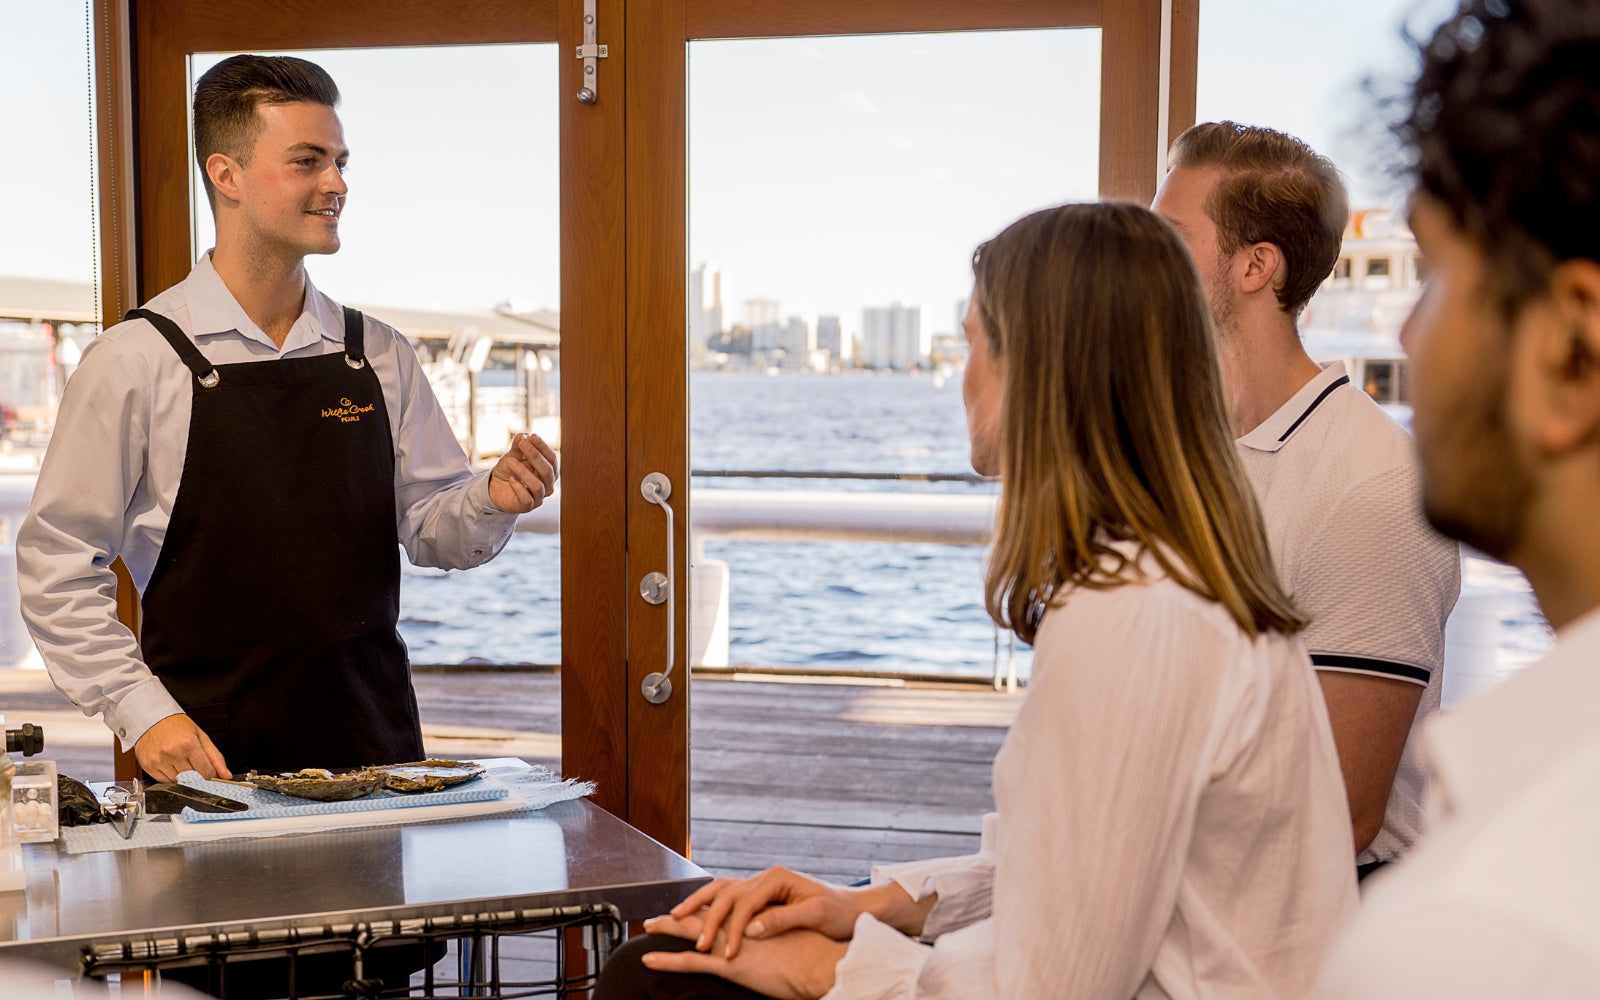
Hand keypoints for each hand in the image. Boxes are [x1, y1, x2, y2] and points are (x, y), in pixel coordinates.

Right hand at [134, 714, 230, 781]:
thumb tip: (226, 775)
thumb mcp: (201, 736)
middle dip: (198, 775)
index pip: (206, 772)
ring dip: (183, 777)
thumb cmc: (177, 726)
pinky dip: (170, 777)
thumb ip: (216, 757)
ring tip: (181, 761)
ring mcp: (159, 760)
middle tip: (194, 763)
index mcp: (189, 744)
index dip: (211, 774)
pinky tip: (171, 764)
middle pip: (193, 779)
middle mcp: (172, 753)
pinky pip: (164, 781)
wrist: (153, 718)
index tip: (210, 772)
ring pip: (178, 782)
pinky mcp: (148, 766)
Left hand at [487, 432, 557, 512]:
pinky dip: (519, 488)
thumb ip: (518, 448)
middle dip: (535, 456)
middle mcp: (548, 484)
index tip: (532, 436)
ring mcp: (539, 497)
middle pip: (547, 471)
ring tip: (510, 461)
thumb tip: (522, 435)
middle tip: (522, 444)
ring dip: (523, 472)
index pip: (552, 458)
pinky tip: (511, 479)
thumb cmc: (509, 470)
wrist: (495, 488)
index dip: (543, 447)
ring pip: (538, 485)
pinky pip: (527, 499)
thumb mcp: (512, 456)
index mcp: (549, 470)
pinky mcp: (527, 506)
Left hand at [641, 912, 846, 999]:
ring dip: (668, 927)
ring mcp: (733, 941)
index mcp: (757, 911)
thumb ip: (777, 926)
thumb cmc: (815, 951)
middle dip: (681, 910)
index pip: (726, 901)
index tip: (692, 907)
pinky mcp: (730, 962)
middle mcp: (741, 921)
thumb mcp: (794, 933)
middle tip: (659, 915)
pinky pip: (692, 960)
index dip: (706, 903)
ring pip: (692, 929)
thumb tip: (766, 927)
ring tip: (648, 927)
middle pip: (704, 909)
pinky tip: (651, 959)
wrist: (822, 964)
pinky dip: (670, 958)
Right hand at [667, 866, 868, 958]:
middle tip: (694, 941)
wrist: (852, 906)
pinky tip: (694, 912)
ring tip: (674, 915)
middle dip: (706, 917)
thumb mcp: (815, 915)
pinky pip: (728, 895)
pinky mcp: (761, 894)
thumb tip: (753, 929)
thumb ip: (782, 919)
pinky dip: (709, 903)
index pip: (745, 903)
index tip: (728, 952)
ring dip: (697, 903)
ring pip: (720, 889)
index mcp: (777, 878)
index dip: (734, 929)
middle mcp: (765, 877)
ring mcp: (761, 883)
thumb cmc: (837, 911)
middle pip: (726, 893)